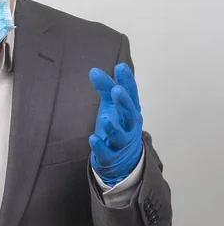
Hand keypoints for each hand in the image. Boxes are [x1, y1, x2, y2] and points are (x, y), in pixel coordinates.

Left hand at [88, 63, 142, 186]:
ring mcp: (120, 143)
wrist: (123, 159)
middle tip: (117, 90)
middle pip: (129, 115)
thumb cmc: (118, 124)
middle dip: (124, 103)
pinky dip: (100, 146)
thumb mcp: (111, 104)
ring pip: (119, 136)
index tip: (120, 67)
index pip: (131, 95)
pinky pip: (106, 152)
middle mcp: (128, 127)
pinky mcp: (110, 156)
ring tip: (105, 117)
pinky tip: (93, 138)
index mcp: (130, 111)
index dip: (127, 82)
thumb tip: (93, 70)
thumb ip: (105, 87)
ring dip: (113, 127)